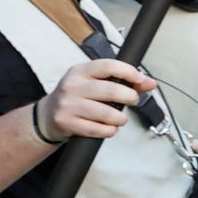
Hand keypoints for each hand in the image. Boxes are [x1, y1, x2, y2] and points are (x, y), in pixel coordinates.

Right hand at [39, 58, 154, 140]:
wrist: (47, 115)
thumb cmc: (77, 97)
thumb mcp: (95, 83)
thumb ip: (124, 82)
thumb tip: (150, 83)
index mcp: (80, 71)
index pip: (107, 66)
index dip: (128, 72)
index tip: (140, 80)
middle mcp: (72, 86)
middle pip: (110, 90)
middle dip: (129, 97)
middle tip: (132, 101)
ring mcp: (68, 105)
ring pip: (106, 113)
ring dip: (120, 118)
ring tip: (120, 118)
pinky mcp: (66, 122)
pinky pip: (96, 129)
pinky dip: (109, 131)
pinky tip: (109, 128)